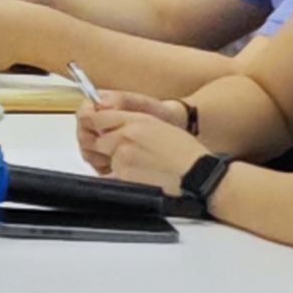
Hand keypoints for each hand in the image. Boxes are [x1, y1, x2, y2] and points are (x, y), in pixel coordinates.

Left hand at [76, 88, 207, 187]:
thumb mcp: (159, 126)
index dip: (95, 123)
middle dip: (105, 146)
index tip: (95, 127)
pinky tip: (141, 175)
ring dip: (115, 162)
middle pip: (98, 138)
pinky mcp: (123, 174)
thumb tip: (112, 126)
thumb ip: (132, 123)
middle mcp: (126, 135)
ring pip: (105, 158)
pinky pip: (112, 174)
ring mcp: (123, 155)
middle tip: (125, 152)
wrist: (198, 174)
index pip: (99, 117)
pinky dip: (120, 176)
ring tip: (140, 165)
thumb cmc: (186, 152)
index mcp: (137, 120)